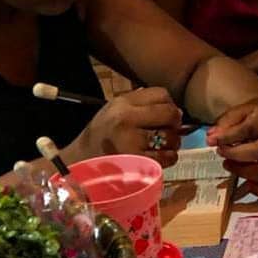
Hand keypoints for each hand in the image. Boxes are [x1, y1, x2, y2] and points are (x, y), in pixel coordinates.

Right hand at [66, 87, 182, 166]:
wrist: (79, 161)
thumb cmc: (103, 134)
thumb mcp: (116, 109)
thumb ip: (143, 105)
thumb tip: (178, 111)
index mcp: (122, 103)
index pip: (162, 94)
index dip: (169, 104)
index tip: (165, 114)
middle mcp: (126, 119)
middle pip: (170, 114)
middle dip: (174, 123)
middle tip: (169, 130)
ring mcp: (131, 142)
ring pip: (171, 137)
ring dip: (173, 142)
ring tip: (163, 144)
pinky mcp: (135, 163)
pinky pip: (166, 157)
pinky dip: (169, 157)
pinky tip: (160, 157)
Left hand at [206, 99, 257, 198]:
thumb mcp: (241, 112)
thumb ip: (226, 123)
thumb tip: (212, 136)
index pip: (248, 130)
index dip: (227, 137)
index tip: (211, 141)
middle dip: (234, 154)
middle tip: (221, 151)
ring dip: (241, 171)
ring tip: (228, 164)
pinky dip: (257, 190)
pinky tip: (243, 186)